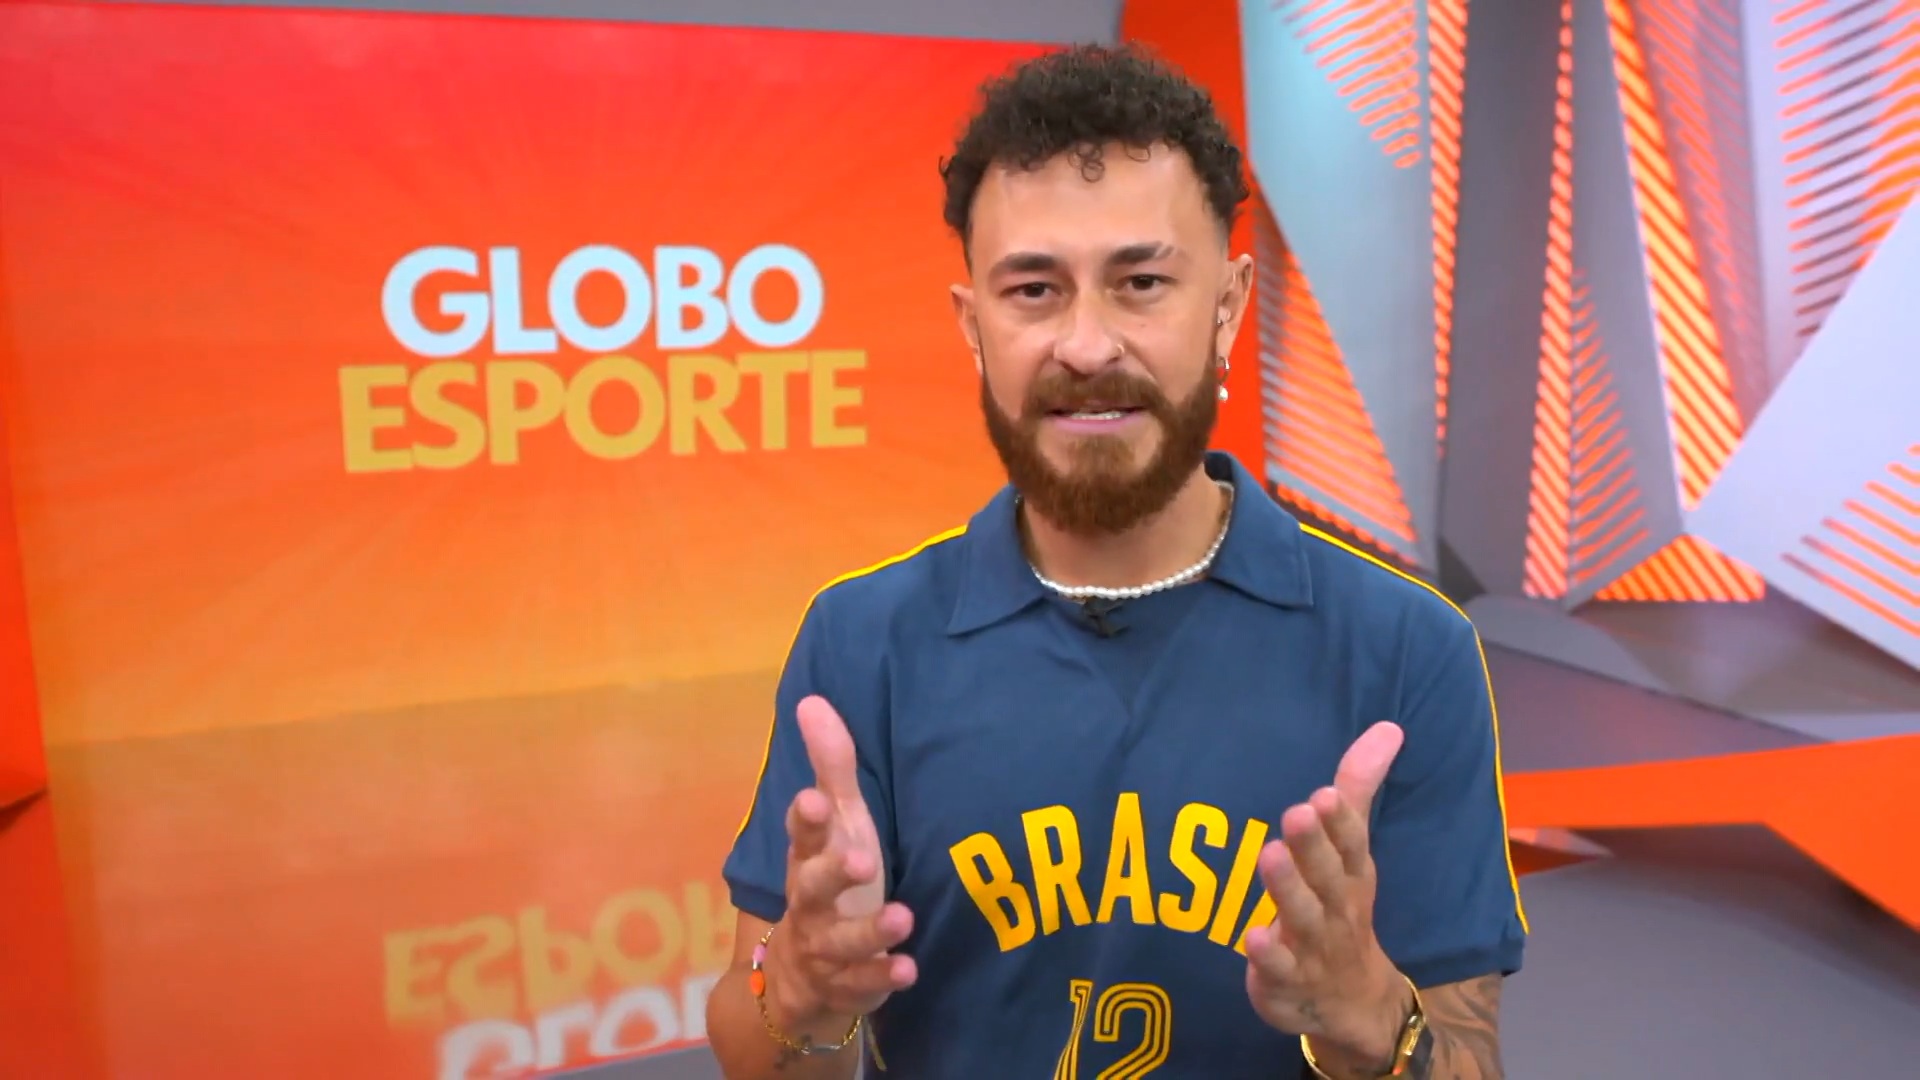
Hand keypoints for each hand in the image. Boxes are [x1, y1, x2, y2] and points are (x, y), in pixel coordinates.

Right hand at [764, 695, 917, 1028]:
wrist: (803, 973)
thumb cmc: (832, 877)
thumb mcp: (837, 822)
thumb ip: (831, 766)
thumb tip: (812, 699)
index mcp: (808, 857)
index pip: (802, 834)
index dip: (806, 819)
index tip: (812, 800)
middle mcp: (809, 902)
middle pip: (812, 887)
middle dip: (834, 873)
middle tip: (863, 861)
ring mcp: (823, 947)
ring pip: (840, 942)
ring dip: (870, 932)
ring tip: (903, 919)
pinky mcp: (843, 985)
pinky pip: (859, 986)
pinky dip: (881, 980)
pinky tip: (908, 970)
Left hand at [1244, 721, 1411, 1065]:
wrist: (1353, 1003)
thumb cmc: (1342, 906)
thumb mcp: (1353, 850)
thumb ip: (1358, 788)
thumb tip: (1388, 726)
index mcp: (1352, 874)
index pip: (1351, 845)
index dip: (1340, 823)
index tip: (1325, 795)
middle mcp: (1337, 907)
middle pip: (1327, 876)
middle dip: (1314, 846)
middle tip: (1297, 813)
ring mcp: (1313, 947)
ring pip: (1302, 917)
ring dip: (1287, 888)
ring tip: (1270, 853)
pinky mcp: (1287, 980)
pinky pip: (1279, 968)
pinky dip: (1267, 955)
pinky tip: (1251, 936)